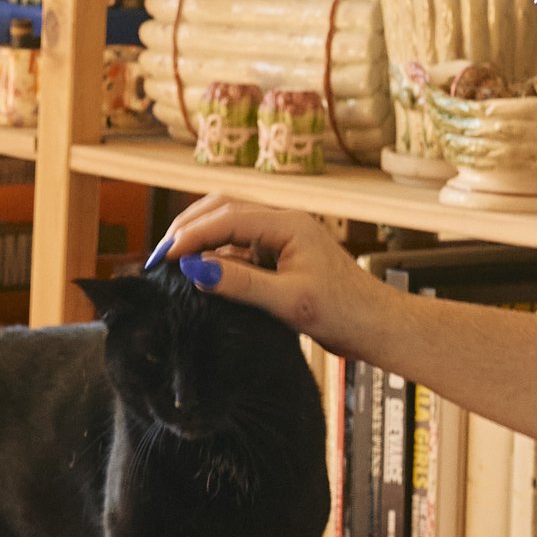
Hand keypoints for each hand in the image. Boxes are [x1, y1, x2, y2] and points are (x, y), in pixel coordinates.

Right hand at [153, 195, 389, 360]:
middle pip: (223, 209)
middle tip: (160, 257)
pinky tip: (202, 275)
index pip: (226, 218)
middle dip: (188, 228)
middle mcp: (284, 223)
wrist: (376, 326)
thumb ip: (241, 284)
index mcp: (288, 224)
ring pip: (229, 225)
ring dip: (200, 239)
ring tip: (173, 262)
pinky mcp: (281, 256)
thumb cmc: (343, 313)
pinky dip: (216, 256)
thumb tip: (196, 270)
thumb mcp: (288, 301)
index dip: (190, 235)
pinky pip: (240, 247)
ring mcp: (282, 238)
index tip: (163, 258)